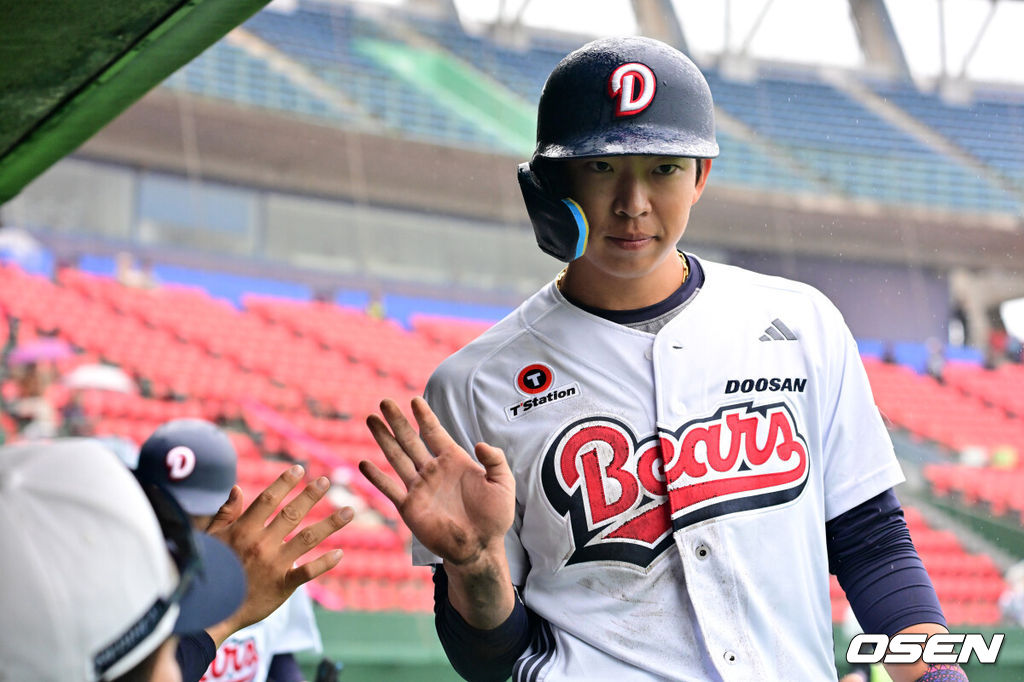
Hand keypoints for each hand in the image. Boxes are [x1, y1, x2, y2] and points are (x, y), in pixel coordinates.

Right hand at [204, 466, 353, 643]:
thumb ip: (226, 514)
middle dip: (311, 495)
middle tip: (325, 481)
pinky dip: (325, 563)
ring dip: (331, 523)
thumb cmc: (211, 571)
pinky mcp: (283, 585)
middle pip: (292, 513)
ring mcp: (274, 564)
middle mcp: (262, 543)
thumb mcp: (212, 539)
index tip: (299, 469)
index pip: (268, 499)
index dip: (285, 483)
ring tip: (349, 511)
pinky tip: (340, 554)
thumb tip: (237, 488)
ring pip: (308, 538)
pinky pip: (308, 571)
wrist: (211, 611)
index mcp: (244, 530)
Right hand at [359, 397, 514, 566]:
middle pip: (411, 440)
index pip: (435, 432)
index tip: (415, 400)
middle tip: (385, 402)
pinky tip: (364, 463)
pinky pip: (390, 489)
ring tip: (371, 420)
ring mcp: (419, 487)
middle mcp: (433, 470)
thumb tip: (481, 444)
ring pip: (397, 457)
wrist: (480, 547)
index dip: (425, 416)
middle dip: (398, 421)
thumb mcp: (503, 485)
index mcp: (453, 461)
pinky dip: (377, 477)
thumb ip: (495, 461)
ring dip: (384, 439)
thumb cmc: (494, 517)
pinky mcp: (410, 507)